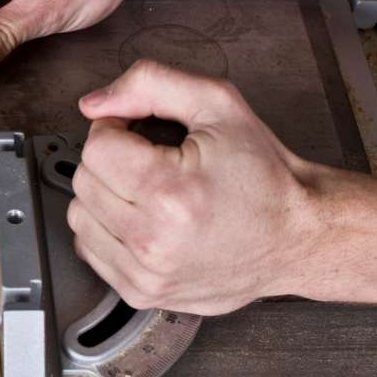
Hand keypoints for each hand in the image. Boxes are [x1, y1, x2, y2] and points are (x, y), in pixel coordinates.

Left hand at [68, 60, 325, 314]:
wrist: (297, 237)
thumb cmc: (264, 175)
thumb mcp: (219, 105)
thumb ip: (151, 84)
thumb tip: (93, 103)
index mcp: (171, 193)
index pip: (97, 147)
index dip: (117, 130)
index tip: (141, 135)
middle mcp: (153, 240)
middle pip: (84, 180)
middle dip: (111, 162)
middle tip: (151, 162)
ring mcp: (145, 273)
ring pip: (79, 216)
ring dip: (104, 196)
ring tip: (148, 192)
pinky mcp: (141, 293)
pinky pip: (89, 249)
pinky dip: (108, 230)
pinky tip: (143, 221)